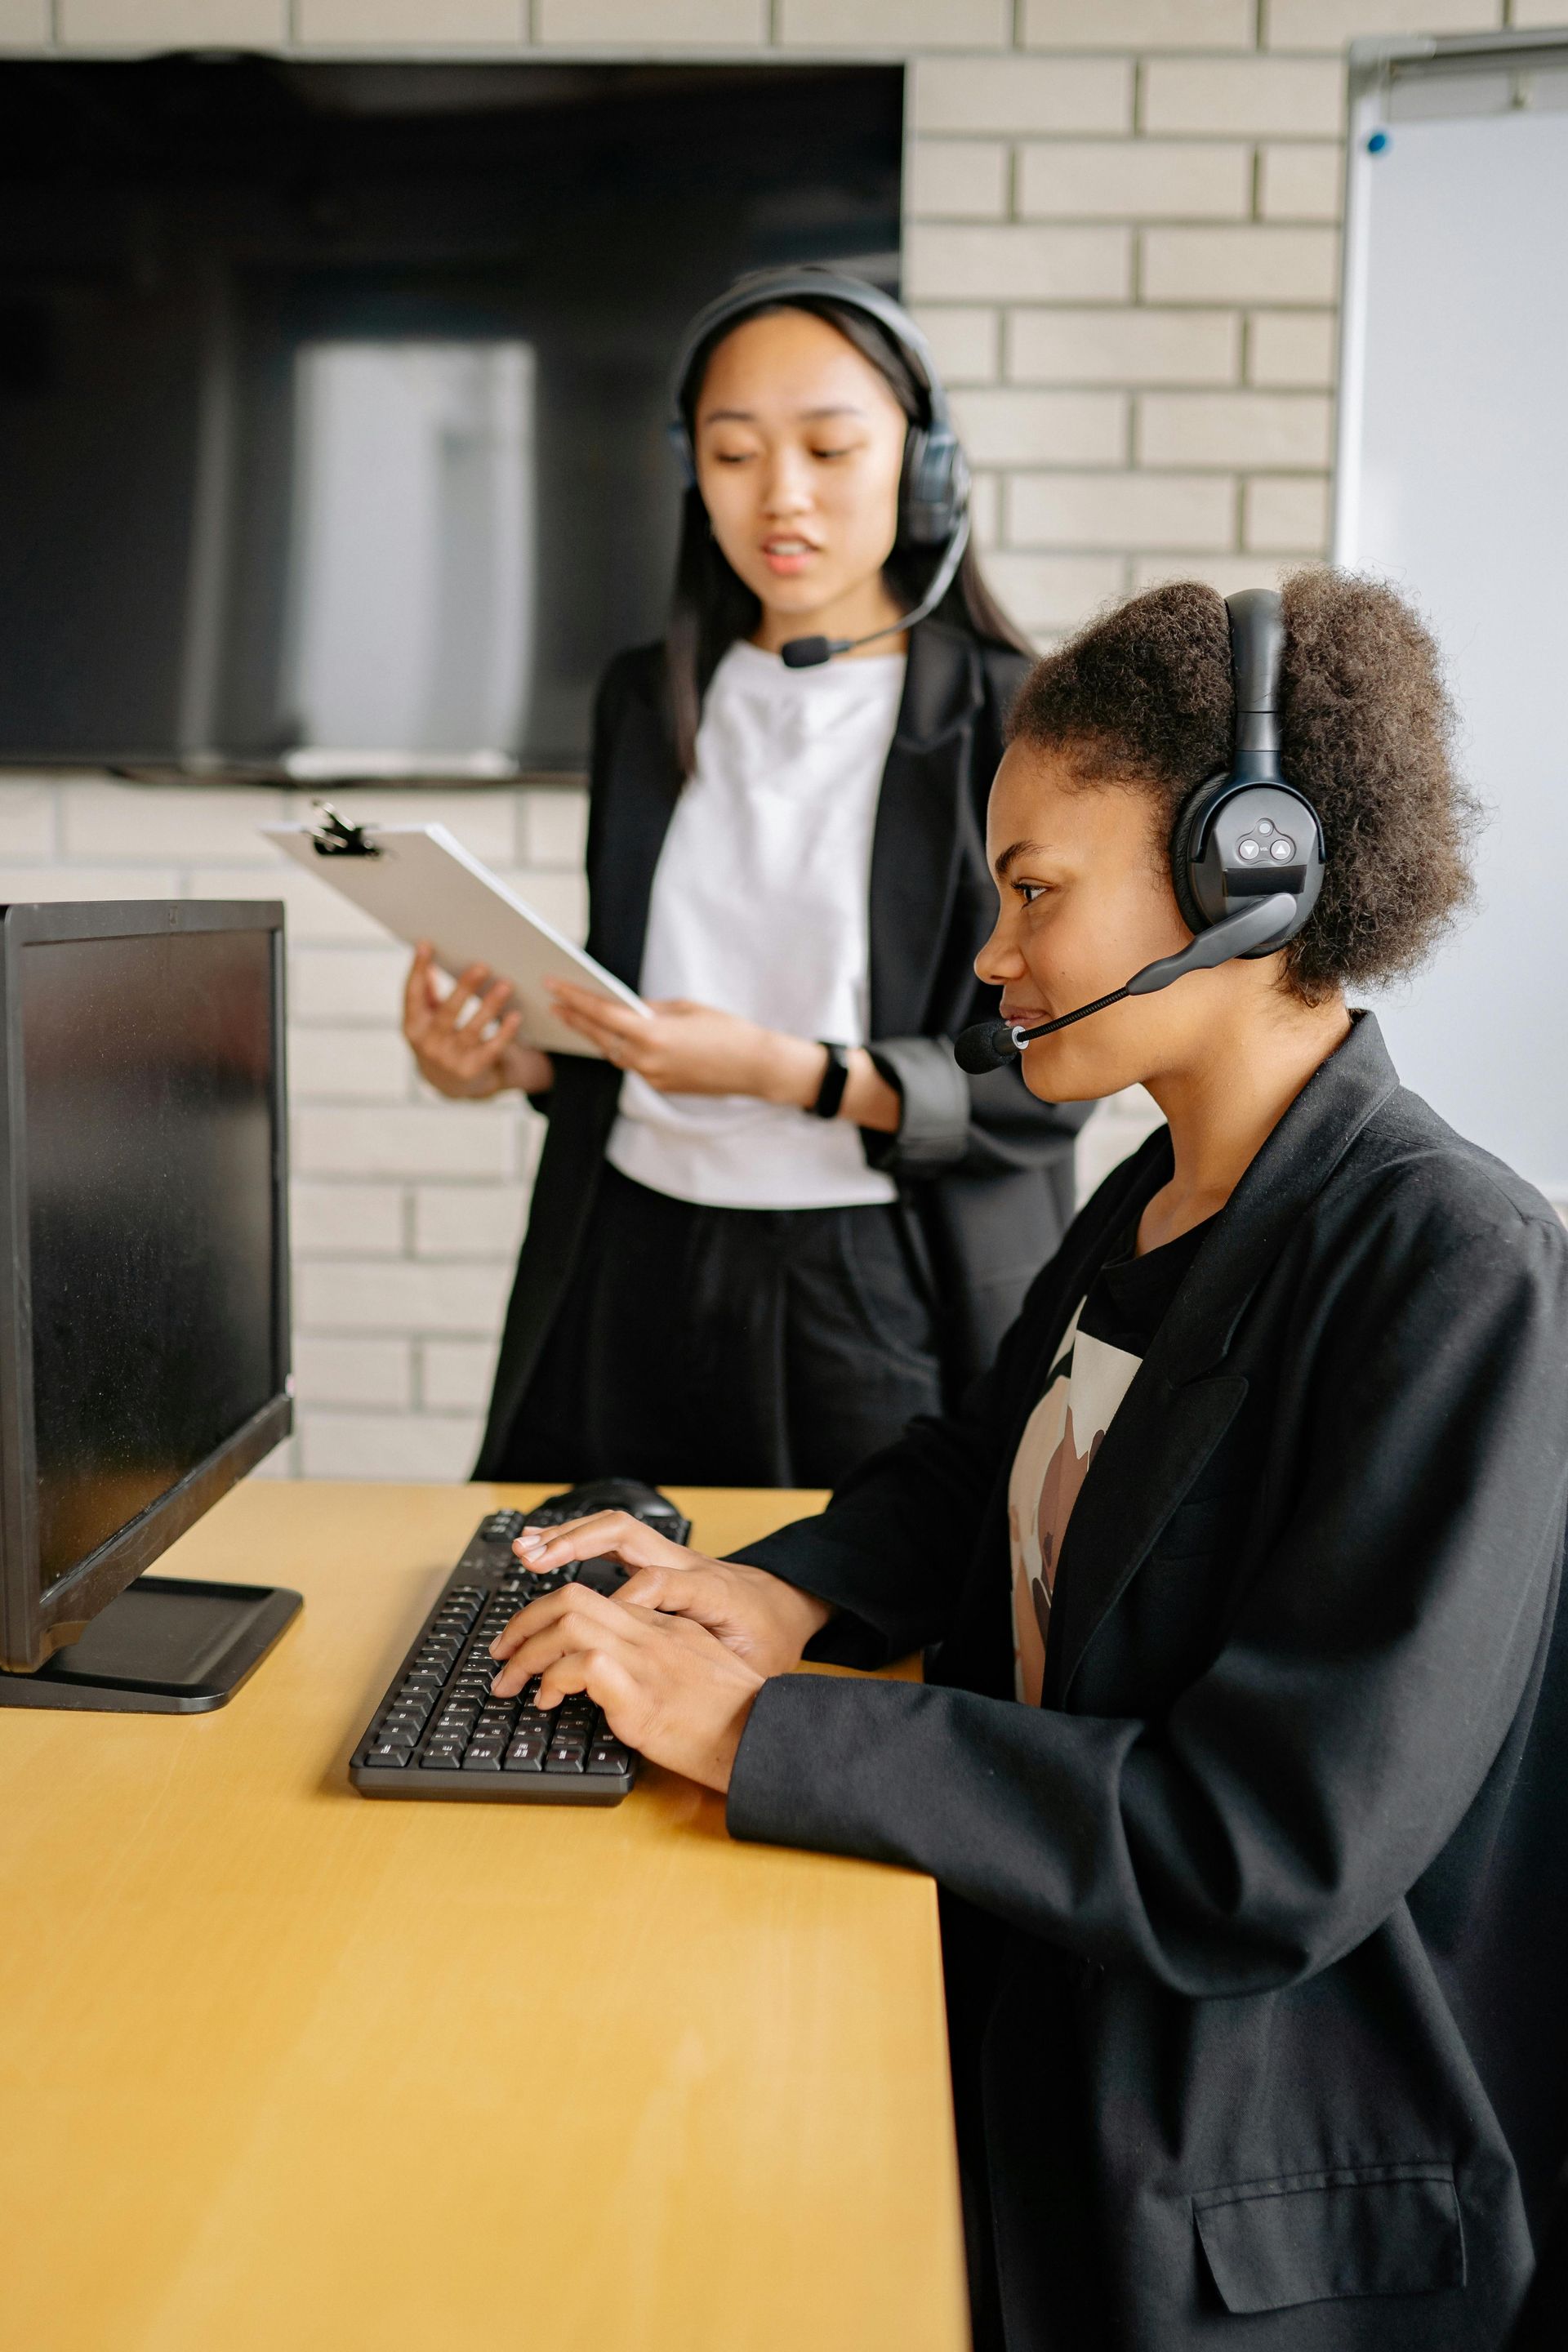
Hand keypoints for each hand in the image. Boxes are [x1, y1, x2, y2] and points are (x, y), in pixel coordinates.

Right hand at [403, 943, 553, 1099]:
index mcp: (413, 1026)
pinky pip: (492, 1048)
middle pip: (448, 1012)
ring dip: (490, 1006)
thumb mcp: (426, 1018)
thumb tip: (424, 950)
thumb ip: (425, 990)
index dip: (417, 970)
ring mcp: (450, 1060)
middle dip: (464, 988)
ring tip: (505, 985)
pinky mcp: (472, 1069)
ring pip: (473, 1030)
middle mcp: (428, 1044)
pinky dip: (505, 1032)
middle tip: (482, 966)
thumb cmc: (439, 1038)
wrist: (449, 1083)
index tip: (426, 945)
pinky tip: (516, 1015)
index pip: (412, 995)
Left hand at [488, 1579, 762, 1792]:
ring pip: (567, 1623)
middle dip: (523, 1622)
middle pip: (571, 1598)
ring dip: (527, 1651)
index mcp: (663, 1626)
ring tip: (511, 1682)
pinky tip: (547, 1701)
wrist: (764, 1739)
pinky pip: (581, 1665)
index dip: (548, 1616)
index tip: (526, 1643)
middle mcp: (651, 1634)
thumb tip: (614, 1676)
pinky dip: (552, 1679)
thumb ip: (661, 1661)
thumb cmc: (735, 1719)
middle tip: (501, 1654)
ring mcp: (645, 1661)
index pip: (592, 1600)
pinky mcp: (640, 1695)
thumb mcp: (697, 1672)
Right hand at [499, 1509, 832, 1675]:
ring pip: (615, 1528)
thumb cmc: (769, 1639)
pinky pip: (613, 1536)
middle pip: (628, 1533)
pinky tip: (540, 1544)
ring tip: (524, 1549)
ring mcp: (671, 1554)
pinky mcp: (660, 1557)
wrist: (787, 1604)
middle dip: (577, 1543)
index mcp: (711, 1592)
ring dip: (567, 1536)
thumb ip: (720, 1672)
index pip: (661, 1583)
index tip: (594, 1628)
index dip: (626, 1601)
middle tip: (534, 1561)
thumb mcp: (755, 1664)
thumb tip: (684, 1694)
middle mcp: (687, 1563)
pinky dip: (574, 1538)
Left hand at [546, 979, 823, 1101]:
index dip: (574, 997)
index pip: (602, 1013)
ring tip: (573, 1018)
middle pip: (600, 1036)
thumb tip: (627, 1007)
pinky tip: (609, 1036)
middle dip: (575, 1018)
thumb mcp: (686, 1008)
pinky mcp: (660, 1086)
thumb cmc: (727, 1030)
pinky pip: (631, 1064)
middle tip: (554, 1001)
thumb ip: (651, 1009)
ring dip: (593, 1035)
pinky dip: (618, 1048)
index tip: (553, 985)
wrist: (755, 1067)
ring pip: (613, 1053)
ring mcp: (651, 1077)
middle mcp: (646, 1060)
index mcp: (652, 1034)